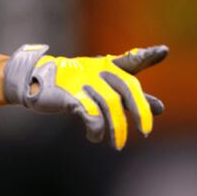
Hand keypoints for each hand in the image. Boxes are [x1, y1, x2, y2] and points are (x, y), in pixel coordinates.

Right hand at [3, 44, 167, 149]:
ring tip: (117, 144)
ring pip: (111, 106)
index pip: (130, 61)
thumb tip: (161, 107)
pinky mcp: (71, 95)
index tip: (163, 51)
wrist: (33, 81)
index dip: (146, 56)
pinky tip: (95, 136)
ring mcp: (84, 82)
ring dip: (117, 129)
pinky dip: (96, 130)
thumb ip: (129, 95)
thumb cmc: (71, 84)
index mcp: (106, 66)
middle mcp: (98, 71)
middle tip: (146, 132)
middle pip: (127, 88)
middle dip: (140, 110)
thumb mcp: (101, 86)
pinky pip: (92, 116)